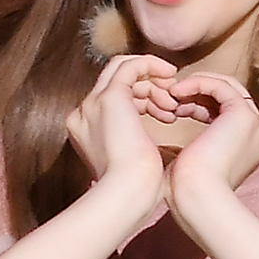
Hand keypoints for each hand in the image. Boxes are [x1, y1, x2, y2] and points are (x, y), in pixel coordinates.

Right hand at [66, 55, 175, 210]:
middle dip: (147, 89)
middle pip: (115, 84)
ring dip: (153, 82)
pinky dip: (151, 65)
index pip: (112, 102)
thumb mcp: (131, 164)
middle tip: (172, 104)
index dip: (141, 102)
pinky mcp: (109, 98)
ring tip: (175, 103)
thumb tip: (145, 145)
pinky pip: (131, 65)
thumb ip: (131, 147)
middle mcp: (84, 114)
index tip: (166, 113)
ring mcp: (93, 104)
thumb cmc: (134, 190)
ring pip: (123, 71)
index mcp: (86, 131)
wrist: (127, 193)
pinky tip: (170, 75)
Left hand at [164, 71, 258, 225]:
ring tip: (172, 93)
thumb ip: (199, 147)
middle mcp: (258, 133)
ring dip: (197, 86)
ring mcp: (254, 123)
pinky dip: (198, 83)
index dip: (201, 105)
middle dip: (200, 93)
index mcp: (250, 146)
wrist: (200, 199)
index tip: (175, 109)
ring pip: (226, 87)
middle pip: (229, 97)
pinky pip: (220, 85)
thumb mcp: (196, 163)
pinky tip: (177, 91)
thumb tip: (183, 138)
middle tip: (173, 97)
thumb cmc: (190, 192)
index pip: (228, 112)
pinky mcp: (244, 115)